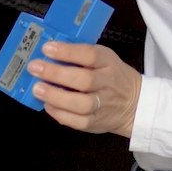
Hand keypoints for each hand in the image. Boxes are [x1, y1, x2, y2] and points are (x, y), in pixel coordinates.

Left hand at [26, 41, 141, 137]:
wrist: (136, 104)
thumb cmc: (110, 76)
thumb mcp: (103, 58)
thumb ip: (80, 55)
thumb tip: (47, 52)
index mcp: (108, 62)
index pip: (89, 55)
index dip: (67, 52)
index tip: (47, 48)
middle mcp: (107, 83)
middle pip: (84, 80)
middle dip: (55, 73)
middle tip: (35, 68)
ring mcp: (104, 105)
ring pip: (81, 104)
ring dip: (56, 96)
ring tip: (37, 89)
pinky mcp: (97, 122)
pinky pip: (78, 122)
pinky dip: (60, 114)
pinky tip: (48, 105)